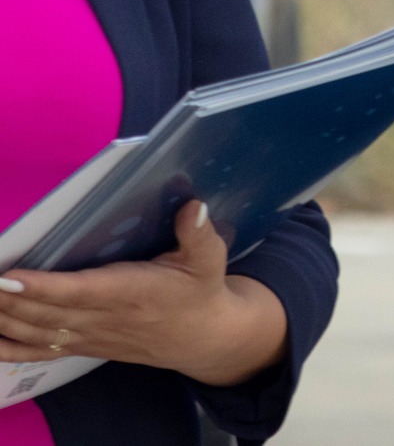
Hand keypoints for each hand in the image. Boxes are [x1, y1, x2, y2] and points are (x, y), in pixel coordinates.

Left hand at [0, 200, 288, 386]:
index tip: (9, 277)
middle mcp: (103, 318)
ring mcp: (88, 336)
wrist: (203, 338)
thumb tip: (194, 205)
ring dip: (1, 317)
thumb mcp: (210, 260)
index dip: (41, 287)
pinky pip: (37, 351)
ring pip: (34, 331)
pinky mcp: (82, 346)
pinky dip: (8, 347)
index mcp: (131, 293)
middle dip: (4, 300)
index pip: (78, 292)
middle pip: (43, 313)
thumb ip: (199, 234)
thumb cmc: (200, 291)